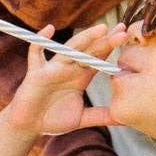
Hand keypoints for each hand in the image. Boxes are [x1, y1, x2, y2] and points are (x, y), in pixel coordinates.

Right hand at [2, 25, 121, 135]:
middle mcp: (68, 68)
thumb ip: (101, 115)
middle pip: (89, 50)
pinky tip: (50, 29)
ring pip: (70, 50)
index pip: (98, 58)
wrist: (29, 126)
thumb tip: (125, 118)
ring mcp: (52, 68)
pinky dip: (40, 40)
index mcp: (80, 76)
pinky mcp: (35, 73)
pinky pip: (36, 53)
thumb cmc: (53, 119)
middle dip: (105, 40)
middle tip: (122, 30)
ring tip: (100, 29)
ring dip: (85, 39)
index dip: (111, 47)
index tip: (126, 37)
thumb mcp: (82, 118)